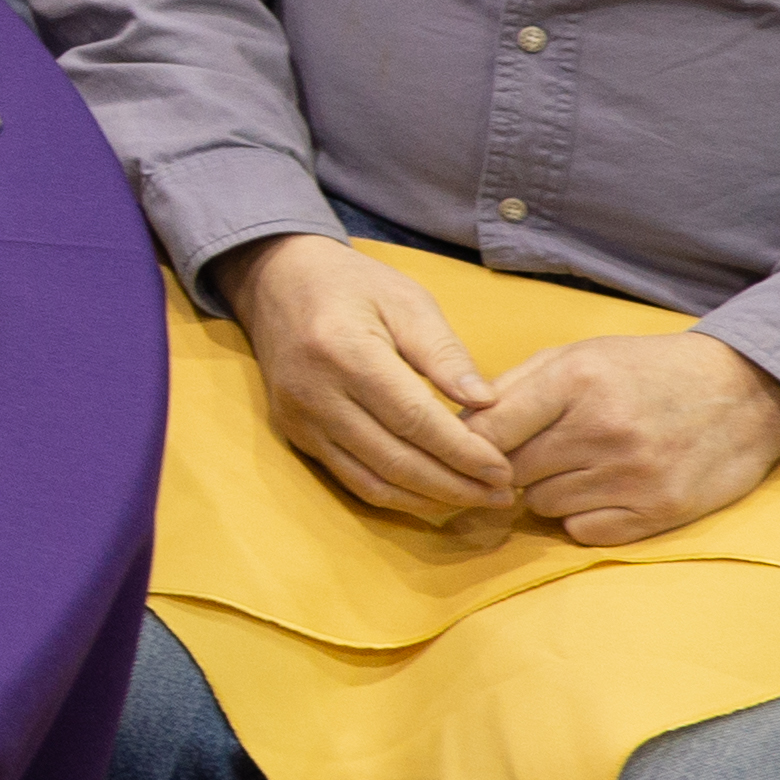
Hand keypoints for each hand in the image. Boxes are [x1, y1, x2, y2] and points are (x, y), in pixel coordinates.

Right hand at [217, 232, 519, 518]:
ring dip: (430, 499)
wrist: (275, 280)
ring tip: (477, 499)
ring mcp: (299, 418)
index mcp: (344, 350)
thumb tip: (487, 403)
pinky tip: (433, 496)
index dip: (462, 452)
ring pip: (373, 480)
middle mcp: (314, 392)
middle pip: (395, 459)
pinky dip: (397, 495)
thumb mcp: (406, 301)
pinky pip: (351, 479)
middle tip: (501, 494)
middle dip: (455, 485)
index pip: (413, 418)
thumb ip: (444, 353)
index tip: (504, 470)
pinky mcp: (294, 433)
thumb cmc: (351, 283)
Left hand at [469, 331, 779, 546]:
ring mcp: (634, 475)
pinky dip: (582, 518)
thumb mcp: (579, 356)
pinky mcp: (660, 512)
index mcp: (576, 380)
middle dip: (511, 466)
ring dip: (548, 491)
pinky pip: (583, 533)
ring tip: (578, 466)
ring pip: (544, 505)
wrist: (745, 392)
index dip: (469, 444)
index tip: (468, 448)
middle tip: (534, 454)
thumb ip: (514, 387)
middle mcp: (604, 429)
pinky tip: (602, 491)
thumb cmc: (646, 371)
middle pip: (512, 471)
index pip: (489, 429)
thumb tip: (456, 424)